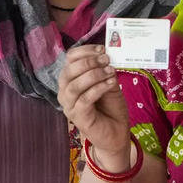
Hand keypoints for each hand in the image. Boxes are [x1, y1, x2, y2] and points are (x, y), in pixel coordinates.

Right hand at [58, 45, 131, 166]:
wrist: (117, 133)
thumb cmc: (111, 108)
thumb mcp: (109, 83)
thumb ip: (105, 71)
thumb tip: (106, 56)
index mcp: (71, 80)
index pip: (70, 60)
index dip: (85, 51)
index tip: (102, 49)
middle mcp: (65, 92)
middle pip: (69, 71)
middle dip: (89, 62)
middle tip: (106, 59)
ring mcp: (69, 106)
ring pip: (74, 85)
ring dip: (93, 75)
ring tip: (110, 71)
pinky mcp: (78, 117)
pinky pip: (84, 99)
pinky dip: (98, 88)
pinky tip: (110, 83)